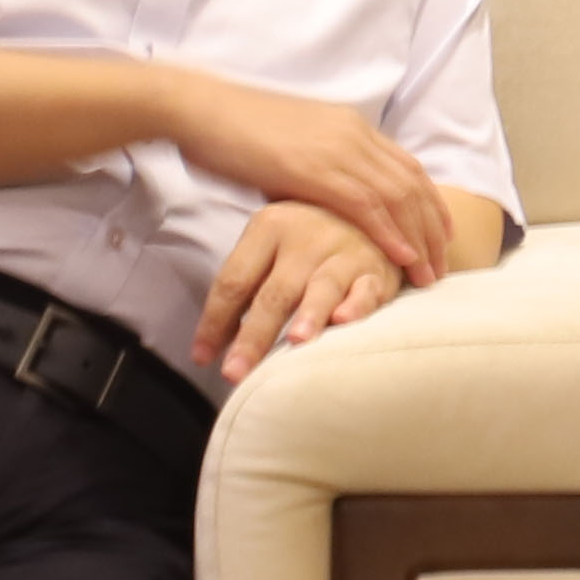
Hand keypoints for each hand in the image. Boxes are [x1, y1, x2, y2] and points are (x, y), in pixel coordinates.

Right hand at [149, 70, 455, 288]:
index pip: (406, 166)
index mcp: (349, 126)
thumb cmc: (234, 130)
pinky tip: (404, 257)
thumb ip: (316, 165)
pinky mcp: (317, 169)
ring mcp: (338, 150)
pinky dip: (390, 233)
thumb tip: (322, 192)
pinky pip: (367, 206)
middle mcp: (353, 135)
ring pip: (398, 198)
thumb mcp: (291, 146)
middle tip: (444, 262)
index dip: (429, 201)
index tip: (442, 232)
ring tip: (431, 273)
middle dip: (433, 226)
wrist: (201, 109)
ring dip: (419, 238)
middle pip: (412, 184)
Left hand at [198, 201, 400, 376]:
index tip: (202, 358)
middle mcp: (305, 236)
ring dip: (309, 316)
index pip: (234, 281)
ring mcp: (344, 251)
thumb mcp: (271, 246)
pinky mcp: (377, 268)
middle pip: (274, 292)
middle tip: (235, 373)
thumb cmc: (307, 239)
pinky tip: (344, 321)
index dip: (215, 322)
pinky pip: (367, 289)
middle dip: (254, 336)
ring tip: (295, 342)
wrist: (367, 207)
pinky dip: (356, 306)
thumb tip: (210, 346)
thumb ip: (245, 288)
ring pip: (322, 287)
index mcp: (269, 227)